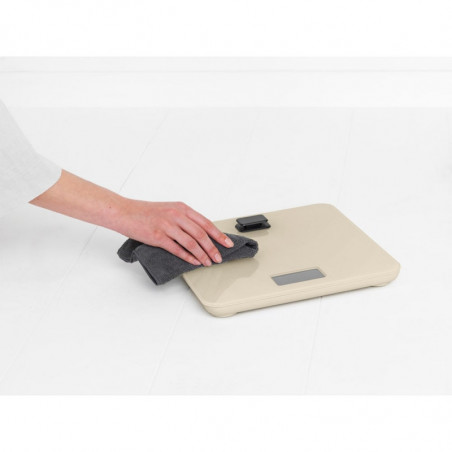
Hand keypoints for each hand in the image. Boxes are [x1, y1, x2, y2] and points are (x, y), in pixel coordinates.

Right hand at [116, 200, 233, 266]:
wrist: (124, 212)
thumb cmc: (145, 212)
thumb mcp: (169, 210)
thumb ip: (184, 219)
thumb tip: (200, 233)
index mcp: (181, 208)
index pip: (206, 222)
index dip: (218, 234)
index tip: (227, 243)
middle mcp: (176, 215)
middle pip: (201, 234)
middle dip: (213, 248)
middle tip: (219, 257)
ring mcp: (167, 226)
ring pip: (192, 243)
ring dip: (202, 254)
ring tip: (208, 262)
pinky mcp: (158, 236)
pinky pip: (177, 249)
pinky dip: (188, 257)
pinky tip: (194, 262)